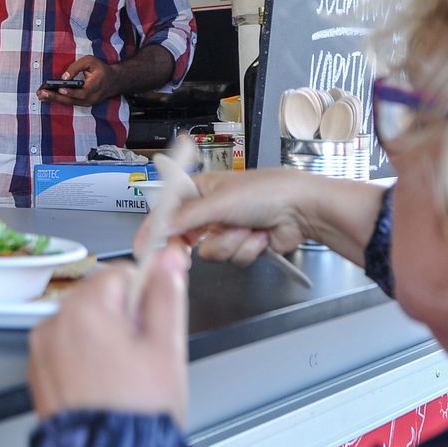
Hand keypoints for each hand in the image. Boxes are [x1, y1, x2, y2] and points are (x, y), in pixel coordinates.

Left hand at [28, 246, 189, 426]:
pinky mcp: (39, 377)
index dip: (146, 297)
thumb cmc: (138, 411)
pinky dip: (85, 362)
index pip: (122, 272)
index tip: (154, 326)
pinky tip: (105, 389)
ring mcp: (41, 353)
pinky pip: (67, 352)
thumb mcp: (166, 347)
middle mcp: (54, 325)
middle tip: (143, 357)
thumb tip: (169, 258)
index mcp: (84, 309)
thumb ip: (166, 294)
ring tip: (124, 378)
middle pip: (99, 298)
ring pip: (84, 326)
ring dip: (105, 340)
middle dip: (124, 319)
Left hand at [36, 56, 114, 106]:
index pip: (83, 92)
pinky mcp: (84, 104)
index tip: (60, 88)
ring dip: (54, 99)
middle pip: (72, 100)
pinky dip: (58, 99)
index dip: (71, 91)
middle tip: (42, 93)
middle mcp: (92, 97)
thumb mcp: (91, 61)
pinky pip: (70, 103)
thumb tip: (63, 76)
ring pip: (69, 103)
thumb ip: (76, 67)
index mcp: (96, 86)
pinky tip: (47, 97)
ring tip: (40, 95)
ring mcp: (88, 103)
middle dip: (56, 96)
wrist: (113, 81)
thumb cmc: (100, 69)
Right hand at [166, 168, 318, 264]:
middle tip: (189, 250)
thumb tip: (160, 227)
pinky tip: (261, 235)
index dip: (157, 228)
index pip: (171, 210)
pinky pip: (233, 257)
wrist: (303, 209)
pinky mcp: (246, 244)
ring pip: (212, 251)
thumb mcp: (219, 201)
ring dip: (232, 242)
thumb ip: (186, 217)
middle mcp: (214, 209)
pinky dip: (248, 248)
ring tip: (248, 228)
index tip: (144, 246)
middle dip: (196, 242)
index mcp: (204, 189)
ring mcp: (231, 228)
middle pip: (188, 236)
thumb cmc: (266, 192)